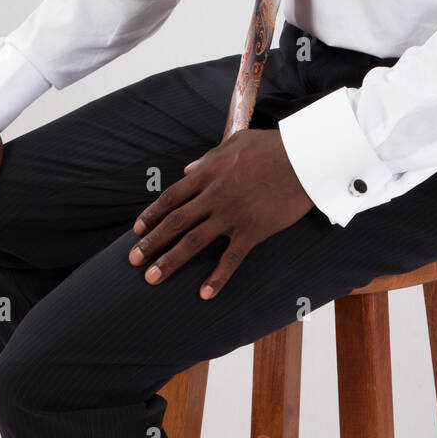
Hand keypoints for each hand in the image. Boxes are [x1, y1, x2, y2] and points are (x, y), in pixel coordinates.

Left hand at [128, 127, 313, 298]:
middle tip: (133, 261)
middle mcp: (214, 196)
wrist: (304, 158)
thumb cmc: (271, 147)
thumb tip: (187, 169)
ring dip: (171, 261)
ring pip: (194, 242)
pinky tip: (204, 294)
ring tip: (152, 278)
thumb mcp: (236, 143)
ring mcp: (232, 215)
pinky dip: (217, 278)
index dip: (152, 214)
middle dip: (152, 243)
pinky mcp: (253, 230)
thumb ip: (208, 157)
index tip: (137, 230)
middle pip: (176, 222)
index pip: (172, 197)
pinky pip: (231, 259)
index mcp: (208, 174)